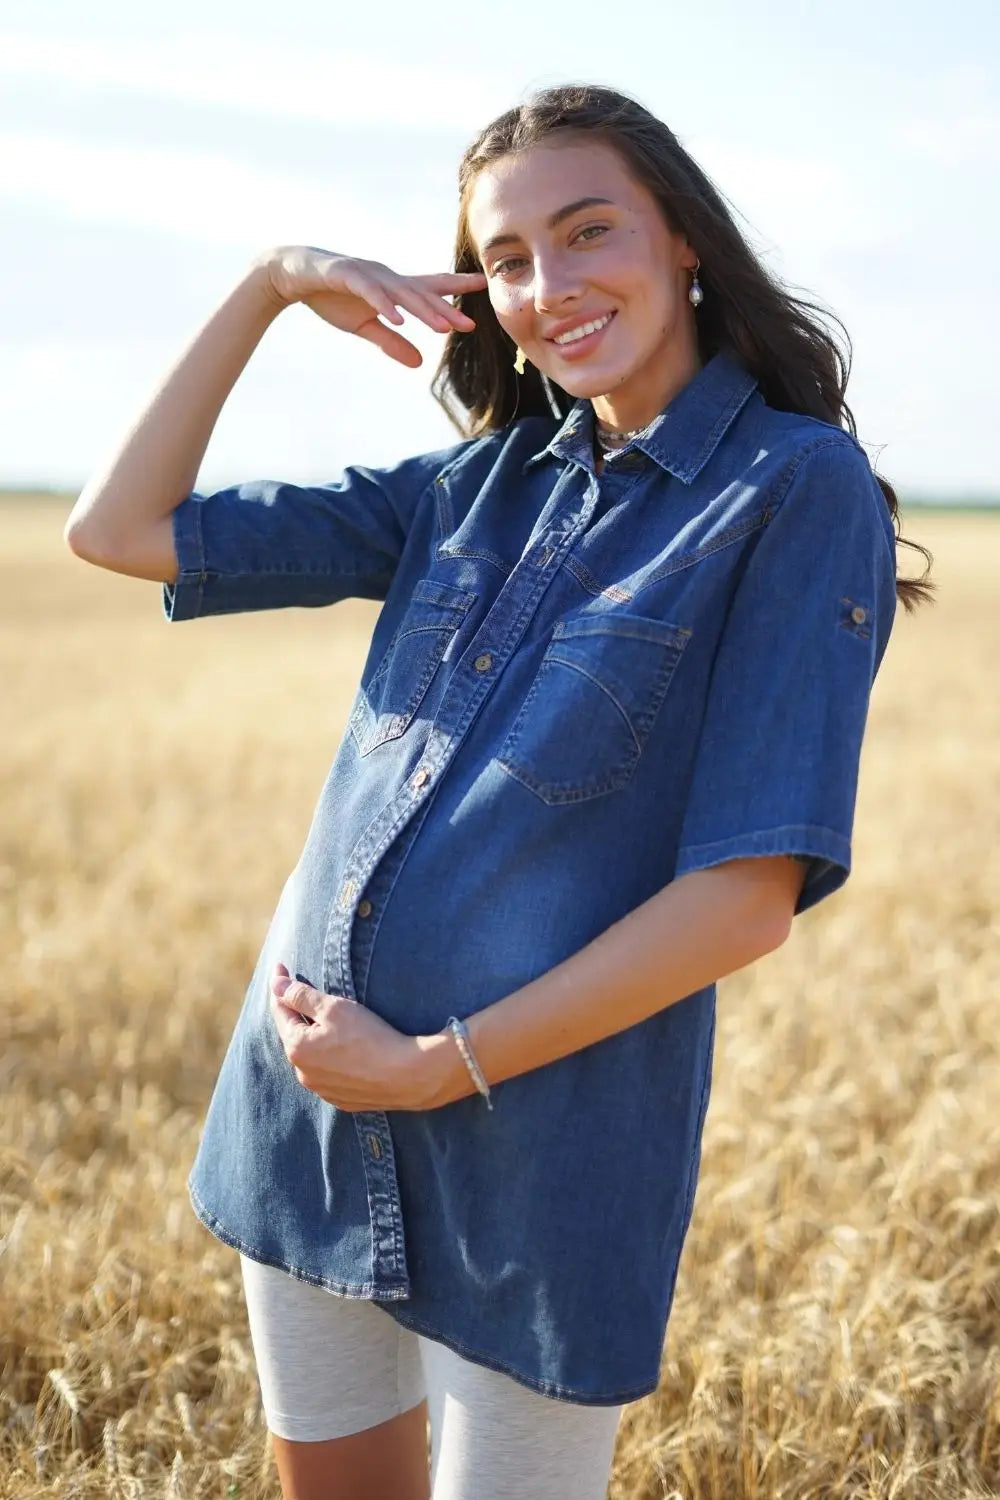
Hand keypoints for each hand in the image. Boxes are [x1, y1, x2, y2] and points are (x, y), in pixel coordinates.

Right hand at [254, 245, 486, 367]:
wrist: (293, 276)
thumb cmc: (331, 296)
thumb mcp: (364, 326)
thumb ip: (392, 342)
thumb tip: (420, 364)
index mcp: (393, 288)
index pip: (430, 287)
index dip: (456, 287)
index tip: (483, 286)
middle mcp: (386, 278)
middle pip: (422, 294)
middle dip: (447, 310)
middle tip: (470, 325)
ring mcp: (368, 274)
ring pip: (402, 293)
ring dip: (423, 311)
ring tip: (444, 328)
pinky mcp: (347, 275)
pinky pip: (371, 292)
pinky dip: (385, 306)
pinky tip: (399, 320)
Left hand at [269, 962, 443, 1110]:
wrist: (408, 1076)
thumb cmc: (370, 1037)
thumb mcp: (334, 1007)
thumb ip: (300, 996)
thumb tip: (276, 986)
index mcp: (297, 1049)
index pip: (280, 1010)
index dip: (280, 986)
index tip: (279, 967)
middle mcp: (303, 1074)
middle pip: (294, 1034)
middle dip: (295, 1012)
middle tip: (299, 989)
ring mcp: (322, 1090)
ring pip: (311, 1056)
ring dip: (313, 1037)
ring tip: (324, 1020)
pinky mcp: (342, 1099)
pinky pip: (328, 1073)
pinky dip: (330, 1057)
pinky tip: (344, 1047)